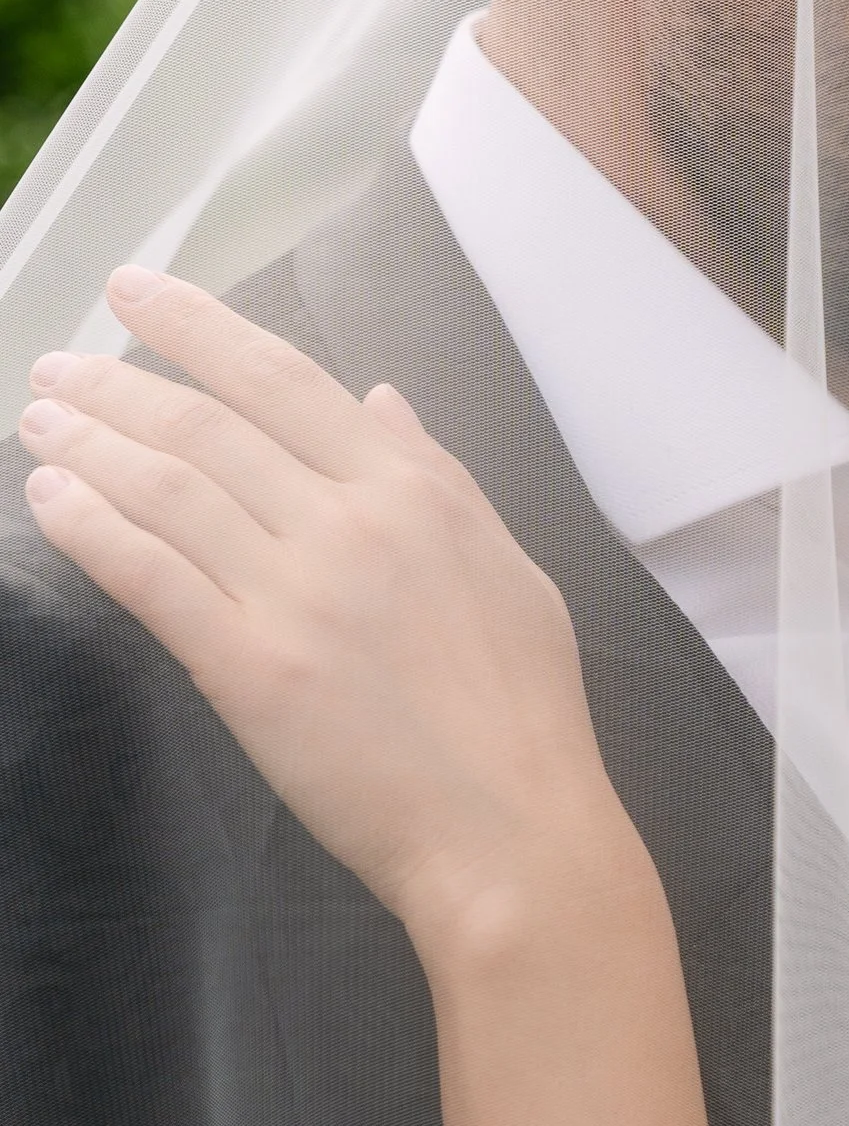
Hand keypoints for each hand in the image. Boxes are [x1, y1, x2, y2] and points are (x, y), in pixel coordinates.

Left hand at [19, 269, 641, 958]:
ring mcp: (298, 595)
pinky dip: (91, 527)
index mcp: (414, 492)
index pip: (283, 380)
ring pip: (168, 489)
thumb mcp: (507, 567)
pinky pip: (150, 575)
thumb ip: (438, 474)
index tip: (139, 294)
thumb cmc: (523, 715)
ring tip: (41, 420)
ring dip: (89, 443)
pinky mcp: (251, 669)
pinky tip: (52, 498)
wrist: (513, 831)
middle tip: (58, 366)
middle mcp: (350, 526)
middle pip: (208, 425)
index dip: (198, 327)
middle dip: (119, 383)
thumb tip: (381, 401)